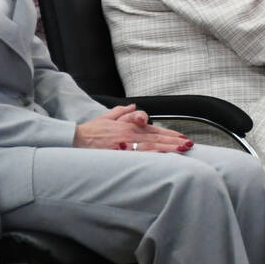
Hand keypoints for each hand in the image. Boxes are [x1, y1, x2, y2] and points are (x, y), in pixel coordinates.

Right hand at [74, 104, 192, 151]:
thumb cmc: (91, 132)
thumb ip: (122, 111)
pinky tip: (164, 157)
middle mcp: (130, 134)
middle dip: (174, 141)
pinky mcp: (120, 153)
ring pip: (152, 145)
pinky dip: (153, 155)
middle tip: (189, 144)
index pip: (155, 130)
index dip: (170, 134)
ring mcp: (126, 144)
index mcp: (129, 125)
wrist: (75, 140)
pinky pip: (140, 155)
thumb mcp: (107, 117)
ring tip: (183, 149)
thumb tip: (133, 106)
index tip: (182, 138)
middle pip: (157, 137)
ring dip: (169, 147)